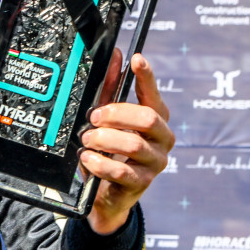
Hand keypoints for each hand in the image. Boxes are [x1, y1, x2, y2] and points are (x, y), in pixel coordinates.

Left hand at [80, 50, 174, 234]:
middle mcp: (161, 138)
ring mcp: (155, 162)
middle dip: (116, 114)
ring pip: (134, 143)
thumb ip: (110, 89)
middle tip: (93, 118)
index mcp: (155, 119)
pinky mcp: (143, 183)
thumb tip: (116, 56)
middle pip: (146, 118)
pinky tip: (88, 158)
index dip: (146, 76)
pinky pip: (121, 170)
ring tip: (88, 140)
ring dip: (104, 139)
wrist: (106, 194)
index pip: (153, 94)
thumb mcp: (107, 119)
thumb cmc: (109, 149)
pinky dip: (99, 162)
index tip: (136, 59)